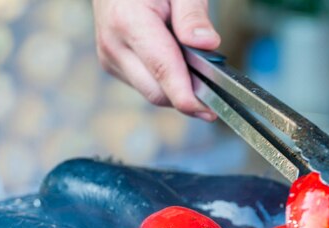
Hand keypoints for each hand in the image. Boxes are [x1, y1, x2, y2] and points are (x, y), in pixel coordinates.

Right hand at [92, 0, 219, 120]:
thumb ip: (192, 15)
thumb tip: (207, 44)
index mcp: (128, 21)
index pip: (162, 70)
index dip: (187, 96)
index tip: (209, 111)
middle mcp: (114, 45)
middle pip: (158, 92)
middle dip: (189, 95)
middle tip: (217, 86)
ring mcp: (111, 59)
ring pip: (154, 93)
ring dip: (179, 88)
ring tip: (194, 62)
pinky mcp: (115, 66)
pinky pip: (148, 86)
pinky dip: (167, 82)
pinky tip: (178, 61)